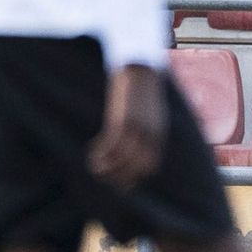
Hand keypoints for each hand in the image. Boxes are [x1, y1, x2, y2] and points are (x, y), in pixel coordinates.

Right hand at [89, 65, 166, 190]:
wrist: (142, 71)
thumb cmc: (144, 92)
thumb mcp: (151, 114)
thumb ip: (149, 129)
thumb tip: (140, 144)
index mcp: (158, 135)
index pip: (150, 166)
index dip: (134, 177)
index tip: (119, 180)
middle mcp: (151, 135)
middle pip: (137, 167)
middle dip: (119, 177)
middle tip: (104, 174)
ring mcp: (137, 128)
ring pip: (122, 159)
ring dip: (106, 167)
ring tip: (95, 166)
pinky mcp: (123, 120)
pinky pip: (111, 145)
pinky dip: (100, 153)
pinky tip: (92, 150)